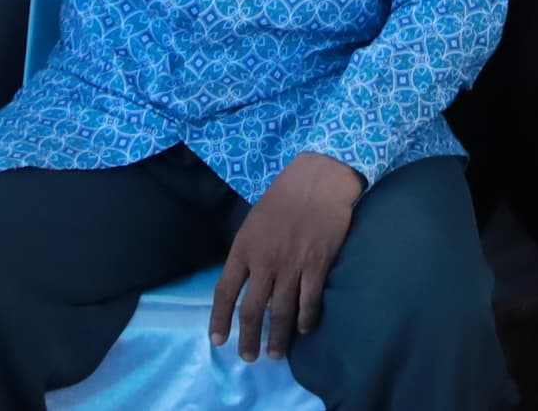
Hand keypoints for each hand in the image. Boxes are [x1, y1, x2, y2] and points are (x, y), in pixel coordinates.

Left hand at [211, 152, 362, 359]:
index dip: (220, 319)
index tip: (218, 341)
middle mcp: (264, 261)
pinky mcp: (317, 266)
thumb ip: (249, 252)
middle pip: (251, 310)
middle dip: (248, 339)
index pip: (225, 291)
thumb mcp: (254, 221)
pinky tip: (303, 329)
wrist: (319, 179)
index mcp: (244, 248)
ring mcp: (292, 265)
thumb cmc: (284, 196)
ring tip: (275, 354)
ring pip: (280, 312)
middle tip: (249, 358)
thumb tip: (247, 280)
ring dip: (277, 338)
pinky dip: (305, 320)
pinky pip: (309, 302)